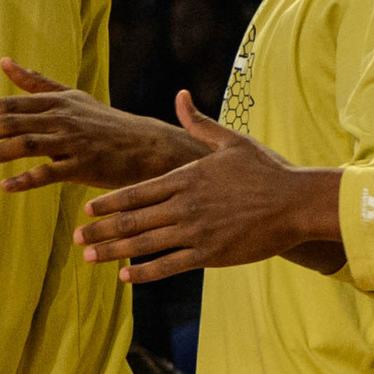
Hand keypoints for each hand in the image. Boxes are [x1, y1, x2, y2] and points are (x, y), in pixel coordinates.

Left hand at [0, 60, 204, 193]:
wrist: (145, 145)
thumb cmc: (104, 122)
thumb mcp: (71, 96)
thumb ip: (36, 81)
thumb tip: (4, 61)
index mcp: (55, 101)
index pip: (9, 104)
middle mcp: (61, 118)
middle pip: (11, 122)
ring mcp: (72, 141)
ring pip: (25, 144)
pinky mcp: (84, 165)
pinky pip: (51, 173)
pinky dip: (28, 179)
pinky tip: (5, 187)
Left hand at [75, 94, 334, 282]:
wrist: (297, 202)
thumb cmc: (266, 171)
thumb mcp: (230, 141)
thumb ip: (199, 123)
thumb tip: (180, 96)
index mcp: (186, 178)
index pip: (137, 191)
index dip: (109, 202)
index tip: (87, 210)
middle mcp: (184, 205)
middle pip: (132, 219)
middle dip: (101, 229)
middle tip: (77, 238)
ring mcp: (195, 232)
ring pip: (144, 244)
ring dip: (113, 251)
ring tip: (89, 257)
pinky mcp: (209, 254)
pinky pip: (168, 265)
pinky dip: (144, 272)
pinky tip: (125, 277)